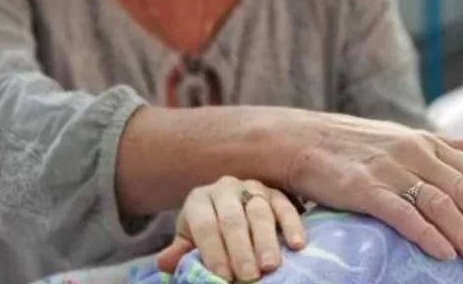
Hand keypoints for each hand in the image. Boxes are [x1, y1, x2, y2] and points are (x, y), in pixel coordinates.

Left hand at [156, 176, 305, 281]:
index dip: (213, 251)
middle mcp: (225, 188)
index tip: (223, 276)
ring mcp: (252, 187)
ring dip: (266, 240)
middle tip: (248, 276)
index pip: (205, 225)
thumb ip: (181, 251)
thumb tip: (165, 262)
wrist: (227, 207)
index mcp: (200, 199)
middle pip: (233, 218)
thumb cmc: (209, 232)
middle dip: (240, 250)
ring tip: (270, 266)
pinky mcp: (275, 191)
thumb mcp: (190, 240)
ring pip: (259, 211)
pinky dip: (292, 225)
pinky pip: (285, 206)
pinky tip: (297, 244)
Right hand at [277, 111, 462, 273]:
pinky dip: (427, 233)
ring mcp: (390, 169)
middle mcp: (414, 152)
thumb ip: (449, 145)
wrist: (302, 140)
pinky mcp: (365, 188)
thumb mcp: (406, 137)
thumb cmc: (357, 143)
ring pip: (442, 203)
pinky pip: (403, 212)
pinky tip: (444, 254)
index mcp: (427, 141)